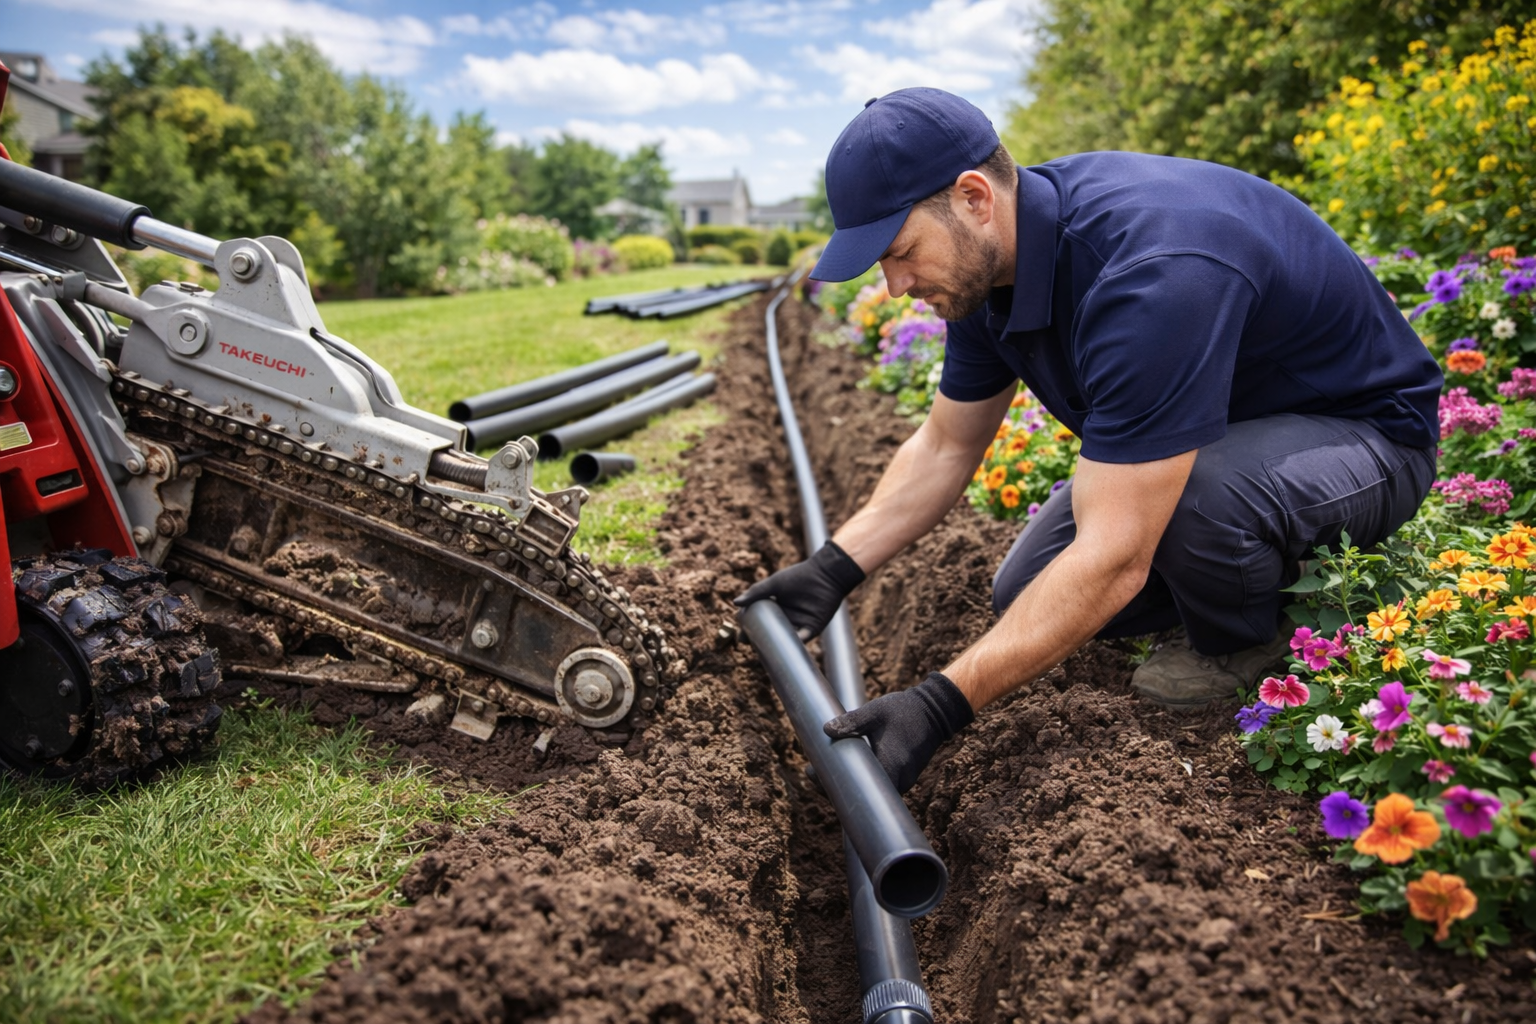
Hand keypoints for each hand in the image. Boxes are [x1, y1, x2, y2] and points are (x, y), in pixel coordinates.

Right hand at [734, 541, 865, 639]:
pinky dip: (793, 646)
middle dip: (761, 641)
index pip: (761, 621)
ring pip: (785, 639)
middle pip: (771, 633)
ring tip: (763, 654)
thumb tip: (735, 603)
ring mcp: (799, 624)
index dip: (751, 629)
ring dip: (776, 647)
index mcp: (777, 607)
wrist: (825, 575)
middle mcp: (787, 617)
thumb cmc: (799, 576)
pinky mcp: (812, 628)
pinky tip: (784, 650)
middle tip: (749, 646)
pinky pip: (801, 640)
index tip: (741, 636)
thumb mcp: (774, 584)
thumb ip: (756, 592)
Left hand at [822, 671, 974, 792]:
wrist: (936, 711)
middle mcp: (900, 780)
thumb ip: (852, 721)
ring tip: (827, 770)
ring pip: (873, 791)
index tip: (815, 775)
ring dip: (852, 783)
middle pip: (864, 795)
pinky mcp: (905, 777)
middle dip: (838, 787)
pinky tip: (850, 769)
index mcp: (891, 765)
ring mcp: (904, 781)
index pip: (859, 788)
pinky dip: (865, 779)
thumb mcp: (876, 712)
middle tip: (814, 773)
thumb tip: (826, 729)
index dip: (834, 787)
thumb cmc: (906, 710)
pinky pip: (882, 785)